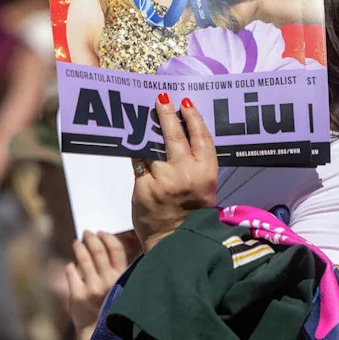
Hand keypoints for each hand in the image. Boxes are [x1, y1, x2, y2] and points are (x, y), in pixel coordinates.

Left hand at [66, 231, 128, 339]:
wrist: (96, 330)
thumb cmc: (108, 304)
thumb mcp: (120, 287)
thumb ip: (117, 269)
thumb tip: (107, 242)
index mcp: (121, 278)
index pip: (116, 249)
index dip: (107, 237)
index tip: (101, 232)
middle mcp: (108, 281)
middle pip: (98, 250)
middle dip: (91, 238)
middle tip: (87, 233)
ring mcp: (92, 288)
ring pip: (83, 258)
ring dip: (79, 247)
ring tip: (77, 243)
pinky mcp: (77, 295)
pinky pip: (71, 271)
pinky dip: (71, 266)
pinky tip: (72, 266)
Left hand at [131, 95, 216, 251]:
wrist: (174, 242)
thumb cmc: (190, 211)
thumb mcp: (203, 185)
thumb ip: (194, 162)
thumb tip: (181, 132)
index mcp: (206, 173)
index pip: (201, 137)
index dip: (194, 118)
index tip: (186, 102)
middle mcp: (186, 174)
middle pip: (174, 136)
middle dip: (166, 114)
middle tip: (161, 97)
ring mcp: (163, 180)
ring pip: (152, 146)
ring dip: (146, 128)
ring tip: (142, 113)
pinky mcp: (144, 186)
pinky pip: (138, 160)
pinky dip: (135, 148)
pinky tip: (132, 138)